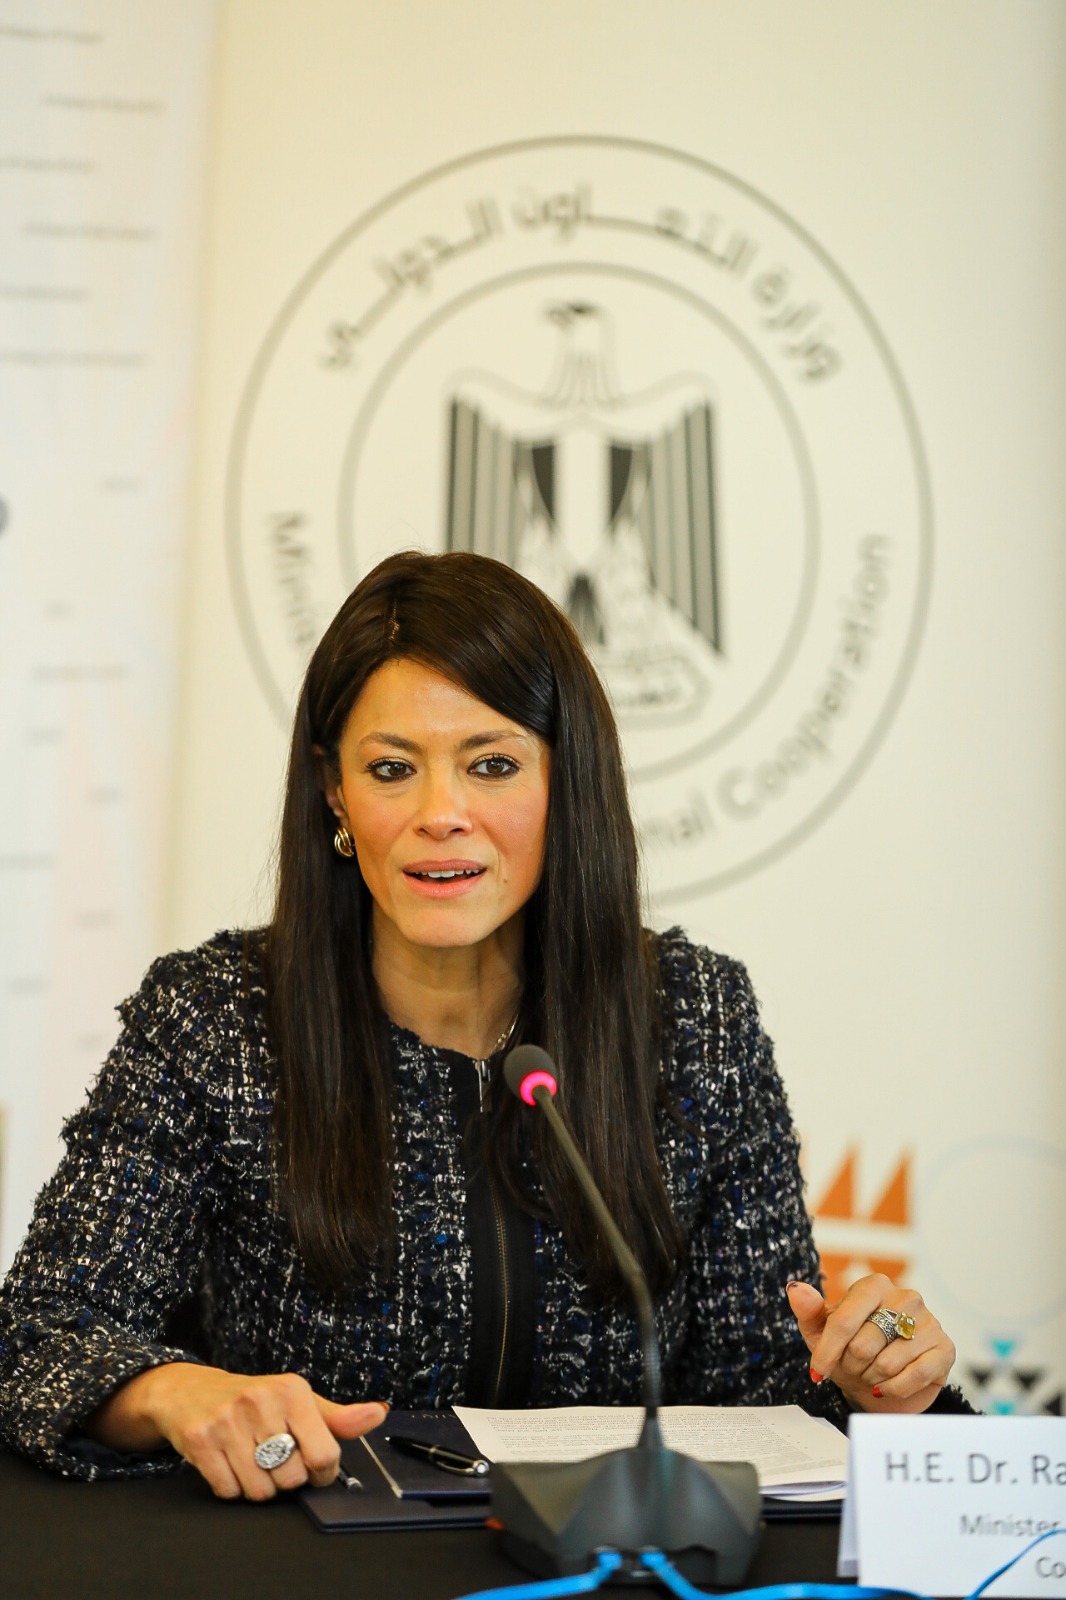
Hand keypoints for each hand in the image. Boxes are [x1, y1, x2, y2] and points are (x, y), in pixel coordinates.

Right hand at [88, 1362, 387, 1498]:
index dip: (321, 1472)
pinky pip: (228, 1491)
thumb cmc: (254, 1399)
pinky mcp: (201, 1440)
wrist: (191, 1390)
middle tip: (272, 1456)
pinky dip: (230, 1486)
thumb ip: (338, 1417)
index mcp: (293, 1390)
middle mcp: (261, 1401)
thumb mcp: (297, 1401)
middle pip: (292, 1478)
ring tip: (250, 1459)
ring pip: (260, 1491)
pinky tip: (228, 1462)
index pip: (325, 1456)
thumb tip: (378, 1414)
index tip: (312, 1465)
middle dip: (284, 1477)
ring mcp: (228, 1421)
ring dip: (257, 1485)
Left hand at [786, 1275, 955, 1412]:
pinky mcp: (945, 1348)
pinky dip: (893, 1389)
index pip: (843, 1321)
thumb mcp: (822, 1332)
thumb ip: (808, 1310)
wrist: (884, 1378)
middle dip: (852, 1366)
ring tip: (871, 1373)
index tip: (817, 1372)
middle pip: (863, 1346)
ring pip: (887, 1364)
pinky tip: (886, 1386)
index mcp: (873, 1285)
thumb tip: (795, 1288)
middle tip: (854, 1367)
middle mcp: (905, 1296)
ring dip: (872, 1378)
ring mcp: (929, 1321)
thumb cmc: (850, 1349)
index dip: (827, 1352)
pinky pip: (914, 1376)